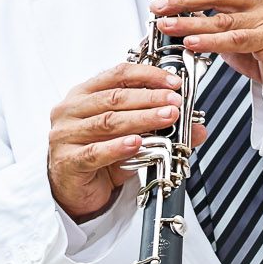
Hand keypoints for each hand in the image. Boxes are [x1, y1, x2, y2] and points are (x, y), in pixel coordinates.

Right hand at [47, 63, 183, 220]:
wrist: (75, 188)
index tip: (174, 82)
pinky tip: (137, 143)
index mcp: (84, 94)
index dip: (148, 75)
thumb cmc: (101, 153)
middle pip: (115, 98)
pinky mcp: (67, 160)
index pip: (118, 75)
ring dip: (142, 119)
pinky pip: (95, 151)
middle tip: (176, 102)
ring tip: (167, 118)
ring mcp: (65, 135)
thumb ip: (162, 129)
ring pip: (108, 122)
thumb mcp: (133, 136)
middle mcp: (71, 110)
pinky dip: (118, 147)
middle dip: (150, 98)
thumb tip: (197, 128)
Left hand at [151, 0, 262, 100]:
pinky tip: (192, 44)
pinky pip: (235, 40)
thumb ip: (212, 19)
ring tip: (167, 26)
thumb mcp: (235, 30)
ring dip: (189, 22)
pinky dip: (210, 41)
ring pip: (222, 18)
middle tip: (159, 6)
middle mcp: (259, 3)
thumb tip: (178, 14)